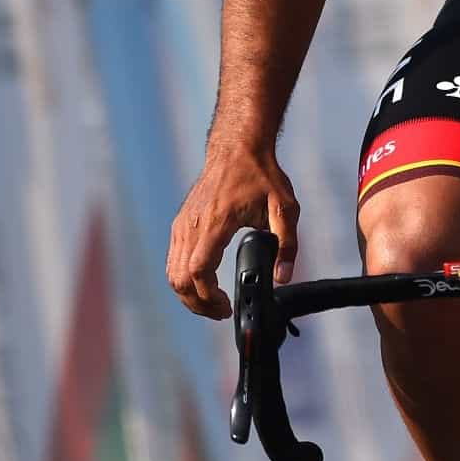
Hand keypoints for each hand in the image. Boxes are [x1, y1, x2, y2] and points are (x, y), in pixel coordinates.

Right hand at [166, 136, 299, 318]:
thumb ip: (287, 243)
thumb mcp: (284, 207)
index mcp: (215, 222)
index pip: (198, 271)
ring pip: (172, 273)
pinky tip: (204, 285)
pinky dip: (184, 279)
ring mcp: (182, 225)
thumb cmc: (261, 175)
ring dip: (189, 295)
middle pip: (179, 279)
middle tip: (221, 312)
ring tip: (214, 303)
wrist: (237, 148)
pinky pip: (173, 261)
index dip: (208, 297)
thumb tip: (283, 277)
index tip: (227, 307)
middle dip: (197, 304)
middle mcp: (192, 226)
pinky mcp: (180, 224)